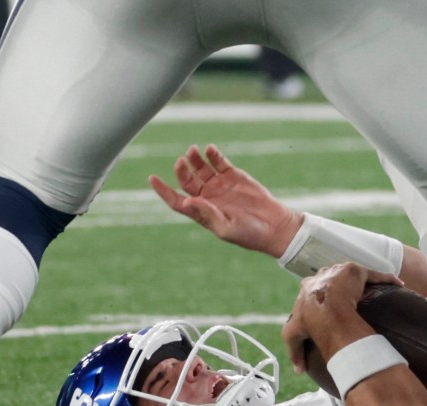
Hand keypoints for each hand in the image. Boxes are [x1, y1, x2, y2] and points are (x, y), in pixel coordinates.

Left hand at [148, 144, 301, 256]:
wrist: (275, 226)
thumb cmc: (250, 234)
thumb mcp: (227, 229)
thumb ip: (207, 215)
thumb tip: (187, 201)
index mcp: (202, 212)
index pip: (176, 200)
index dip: (163, 190)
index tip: (152, 179)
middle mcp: (208, 197)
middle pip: (187, 180)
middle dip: (182, 170)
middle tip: (182, 161)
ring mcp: (221, 185)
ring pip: (201, 168)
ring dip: (195, 159)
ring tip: (193, 150)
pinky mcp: (234, 176)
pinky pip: (219, 162)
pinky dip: (213, 155)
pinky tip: (209, 149)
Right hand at [281, 263, 400, 372]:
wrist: (326, 312)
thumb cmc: (310, 322)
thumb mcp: (294, 335)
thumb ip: (295, 352)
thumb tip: (298, 371)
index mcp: (307, 288)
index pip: (314, 289)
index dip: (321, 297)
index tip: (328, 308)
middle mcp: (322, 275)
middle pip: (332, 279)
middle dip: (339, 286)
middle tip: (348, 300)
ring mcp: (339, 272)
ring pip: (352, 276)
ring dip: (360, 282)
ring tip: (368, 293)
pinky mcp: (355, 272)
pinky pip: (375, 275)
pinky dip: (386, 279)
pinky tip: (398, 285)